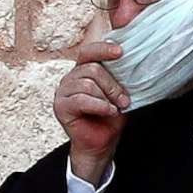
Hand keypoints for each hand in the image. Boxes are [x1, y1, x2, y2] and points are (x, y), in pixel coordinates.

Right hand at [56, 41, 126, 183]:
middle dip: (113, 85)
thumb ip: (119, 77)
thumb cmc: (110, 117)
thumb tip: (132, 61)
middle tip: (124, 101)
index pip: (89, 51)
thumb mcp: (119, 93)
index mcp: (83, 70)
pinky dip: (99, 106)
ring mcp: (63, 91)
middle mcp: (71, 77)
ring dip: (106, 98)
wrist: (102, 143)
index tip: (120, 52)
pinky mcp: (60, 106)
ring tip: (114, 109)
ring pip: (87, 84)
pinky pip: (81, 99)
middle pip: (92, 69)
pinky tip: (108, 112)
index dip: (103, 49)